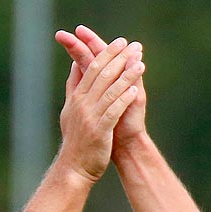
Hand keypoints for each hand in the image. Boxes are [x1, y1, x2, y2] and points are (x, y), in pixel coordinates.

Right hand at [54, 35, 144, 182]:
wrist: (73, 169)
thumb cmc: (76, 140)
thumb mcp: (70, 110)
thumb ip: (73, 87)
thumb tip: (75, 65)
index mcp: (76, 98)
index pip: (92, 69)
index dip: (107, 54)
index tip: (121, 42)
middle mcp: (82, 105)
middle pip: (101, 75)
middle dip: (118, 58)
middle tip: (132, 45)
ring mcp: (90, 118)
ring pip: (109, 91)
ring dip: (126, 76)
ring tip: (140, 64)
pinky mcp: (99, 131)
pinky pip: (113, 111)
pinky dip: (123, 99)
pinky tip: (134, 89)